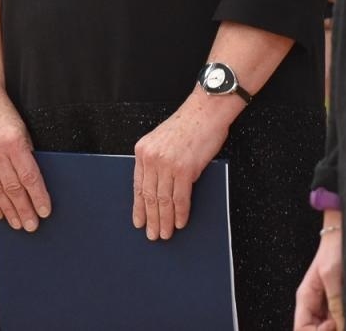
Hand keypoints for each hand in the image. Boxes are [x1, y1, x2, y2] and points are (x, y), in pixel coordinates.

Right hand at [0, 85, 49, 231]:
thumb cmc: (5, 110)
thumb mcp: (22, 127)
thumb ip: (26, 152)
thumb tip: (34, 183)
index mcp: (13, 141)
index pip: (29, 177)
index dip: (38, 196)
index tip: (45, 212)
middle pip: (13, 188)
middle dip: (24, 210)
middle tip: (32, 226)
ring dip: (9, 211)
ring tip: (18, 224)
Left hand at [132, 94, 231, 239]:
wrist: (207, 110)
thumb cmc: (189, 124)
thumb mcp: (162, 139)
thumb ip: (157, 159)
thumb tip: (159, 186)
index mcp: (143, 150)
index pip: (138, 185)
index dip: (139, 206)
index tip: (138, 221)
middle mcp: (152, 158)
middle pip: (149, 196)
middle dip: (151, 218)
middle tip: (152, 235)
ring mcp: (168, 164)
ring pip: (163, 200)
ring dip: (164, 220)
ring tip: (165, 234)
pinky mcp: (185, 169)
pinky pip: (180, 198)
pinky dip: (180, 213)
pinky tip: (180, 222)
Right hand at [293, 217, 342, 330]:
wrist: (343, 232)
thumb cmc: (334, 247)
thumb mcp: (333, 276)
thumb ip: (335, 302)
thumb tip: (339, 326)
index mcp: (305, 297)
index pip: (301, 328)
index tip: (331, 326)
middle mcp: (313, 302)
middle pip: (314, 328)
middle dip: (328, 330)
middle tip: (343, 323)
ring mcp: (325, 302)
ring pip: (327, 326)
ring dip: (338, 325)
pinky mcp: (336, 299)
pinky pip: (337, 318)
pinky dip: (343, 319)